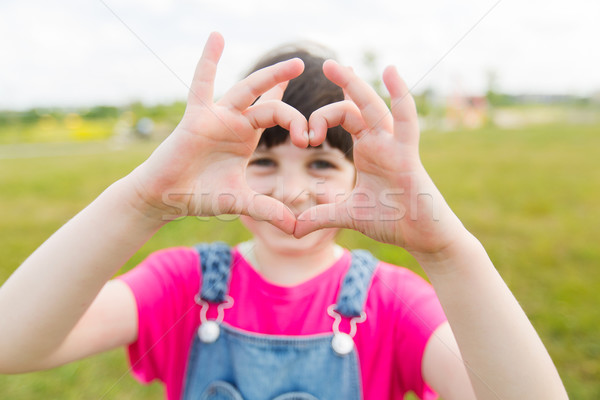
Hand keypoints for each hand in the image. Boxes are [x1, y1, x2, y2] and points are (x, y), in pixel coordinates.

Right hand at [129, 33, 307, 233]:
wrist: (166, 197)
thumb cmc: (200, 195)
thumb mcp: (240, 201)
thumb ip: (267, 210)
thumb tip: (295, 228)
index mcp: (247, 136)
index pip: (278, 116)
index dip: (297, 120)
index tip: (311, 137)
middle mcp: (235, 122)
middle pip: (270, 102)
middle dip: (289, 96)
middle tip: (307, 73)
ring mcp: (217, 116)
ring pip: (247, 89)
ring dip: (269, 76)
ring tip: (294, 62)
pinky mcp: (197, 116)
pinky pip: (202, 84)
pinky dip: (207, 61)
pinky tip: (217, 37)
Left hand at [294, 60, 464, 255]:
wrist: (421, 236)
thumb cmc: (393, 220)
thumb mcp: (348, 215)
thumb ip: (321, 216)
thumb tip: (293, 228)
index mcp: (367, 150)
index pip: (345, 118)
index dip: (323, 118)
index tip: (305, 137)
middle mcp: (380, 142)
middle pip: (356, 106)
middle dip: (343, 83)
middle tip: (325, 63)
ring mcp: (394, 145)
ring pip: (373, 107)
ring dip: (355, 85)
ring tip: (337, 65)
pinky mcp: (407, 154)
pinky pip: (406, 120)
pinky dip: (400, 95)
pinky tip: (390, 71)